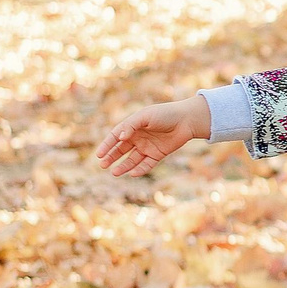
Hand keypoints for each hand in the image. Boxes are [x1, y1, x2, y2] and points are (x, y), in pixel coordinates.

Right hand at [94, 96, 212, 176]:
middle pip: (121, 150)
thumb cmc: (165, 114)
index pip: (115, 137)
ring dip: (123, 166)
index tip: (99, 155)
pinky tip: (133, 173)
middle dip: (111, 157)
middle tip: (102, 165)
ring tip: (114, 173)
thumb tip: (119, 137)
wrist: (187, 119)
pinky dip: (140, 169)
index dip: (106, 146)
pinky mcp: (158, 154)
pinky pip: (147, 164)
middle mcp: (138, 137)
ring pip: (132, 159)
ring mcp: (148, 146)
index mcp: (132, 126)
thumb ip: (131, 125)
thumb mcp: (145, 116)